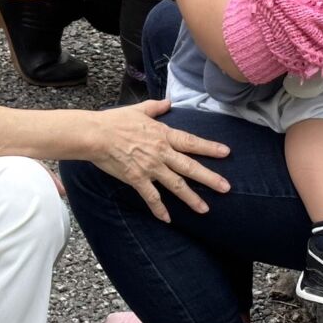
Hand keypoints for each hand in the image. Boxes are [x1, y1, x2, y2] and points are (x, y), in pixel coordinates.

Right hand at [88, 99, 228, 222]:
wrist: (96, 135)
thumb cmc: (115, 121)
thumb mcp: (139, 110)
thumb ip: (156, 107)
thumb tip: (168, 102)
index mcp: (163, 135)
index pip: (191, 142)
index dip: (209, 148)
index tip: (226, 153)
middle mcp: (161, 153)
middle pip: (190, 167)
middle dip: (209, 178)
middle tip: (226, 188)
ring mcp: (150, 168)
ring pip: (176, 185)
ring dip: (191, 198)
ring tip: (205, 209)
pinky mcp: (137, 179)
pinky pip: (151, 197)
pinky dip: (159, 209)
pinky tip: (168, 219)